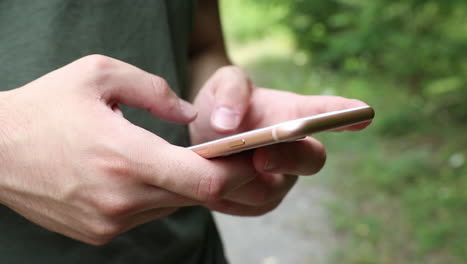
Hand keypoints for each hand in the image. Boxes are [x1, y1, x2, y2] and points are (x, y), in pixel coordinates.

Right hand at [0, 55, 258, 244]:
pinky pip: (147, 214)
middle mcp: (121, 198)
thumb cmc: (45, 107)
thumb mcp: (99, 75)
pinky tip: (141, 174)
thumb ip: (155, 90)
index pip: (204, 180)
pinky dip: (157, 195)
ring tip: (175, 158)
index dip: (237, 171)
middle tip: (225, 155)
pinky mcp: (99, 233)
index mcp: (125, 156)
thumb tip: (191, 116)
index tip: (251, 157)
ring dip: (184, 185)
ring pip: (172, 205)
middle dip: (218, 177)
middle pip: (196, 196)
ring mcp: (110, 222)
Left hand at [190, 66, 370, 215]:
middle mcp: (294, 148)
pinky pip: (248, 206)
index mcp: (291, 113)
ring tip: (214, 167)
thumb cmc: (221, 105)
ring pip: (272, 189)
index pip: (323, 112)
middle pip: (311, 159)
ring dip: (242, 180)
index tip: (365, 113)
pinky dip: (227, 196)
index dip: (344, 114)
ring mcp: (280, 178)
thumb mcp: (221, 85)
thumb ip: (229, 91)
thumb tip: (228, 123)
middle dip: (289, 159)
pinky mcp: (261, 201)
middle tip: (260, 156)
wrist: (201, 136)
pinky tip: (210, 184)